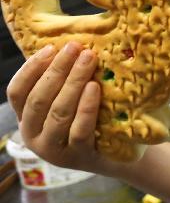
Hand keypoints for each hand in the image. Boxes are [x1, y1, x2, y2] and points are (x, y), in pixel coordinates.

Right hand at [6, 41, 107, 172]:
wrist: (117, 158)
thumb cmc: (92, 121)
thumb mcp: (69, 102)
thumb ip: (61, 82)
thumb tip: (69, 44)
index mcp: (26, 120)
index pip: (17, 92)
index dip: (31, 68)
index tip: (51, 47)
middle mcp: (34, 136)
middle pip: (39, 99)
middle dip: (57, 70)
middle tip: (77, 48)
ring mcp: (54, 150)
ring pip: (58, 112)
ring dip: (73, 82)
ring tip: (88, 60)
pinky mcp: (78, 157)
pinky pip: (80, 130)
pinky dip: (86, 107)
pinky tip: (94, 87)